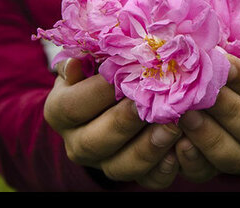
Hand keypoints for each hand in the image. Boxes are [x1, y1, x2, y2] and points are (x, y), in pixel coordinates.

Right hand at [43, 58, 181, 188]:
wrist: (109, 99)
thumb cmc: (99, 69)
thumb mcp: (86, 59)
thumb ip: (83, 58)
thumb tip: (74, 63)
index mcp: (59, 112)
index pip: (72, 107)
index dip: (97, 92)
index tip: (124, 72)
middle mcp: (76, 143)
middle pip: (93, 142)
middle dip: (123, 123)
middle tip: (149, 105)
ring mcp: (104, 163)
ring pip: (120, 167)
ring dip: (148, 148)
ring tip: (172, 127)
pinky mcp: (132, 174)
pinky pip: (148, 180)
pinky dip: (165, 168)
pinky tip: (180, 147)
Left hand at [174, 34, 239, 182]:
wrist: (202, 76)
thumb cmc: (230, 52)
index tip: (222, 60)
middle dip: (227, 109)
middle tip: (199, 91)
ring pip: (234, 157)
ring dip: (208, 136)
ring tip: (184, 114)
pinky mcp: (211, 167)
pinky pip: (205, 172)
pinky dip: (191, 160)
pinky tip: (177, 143)